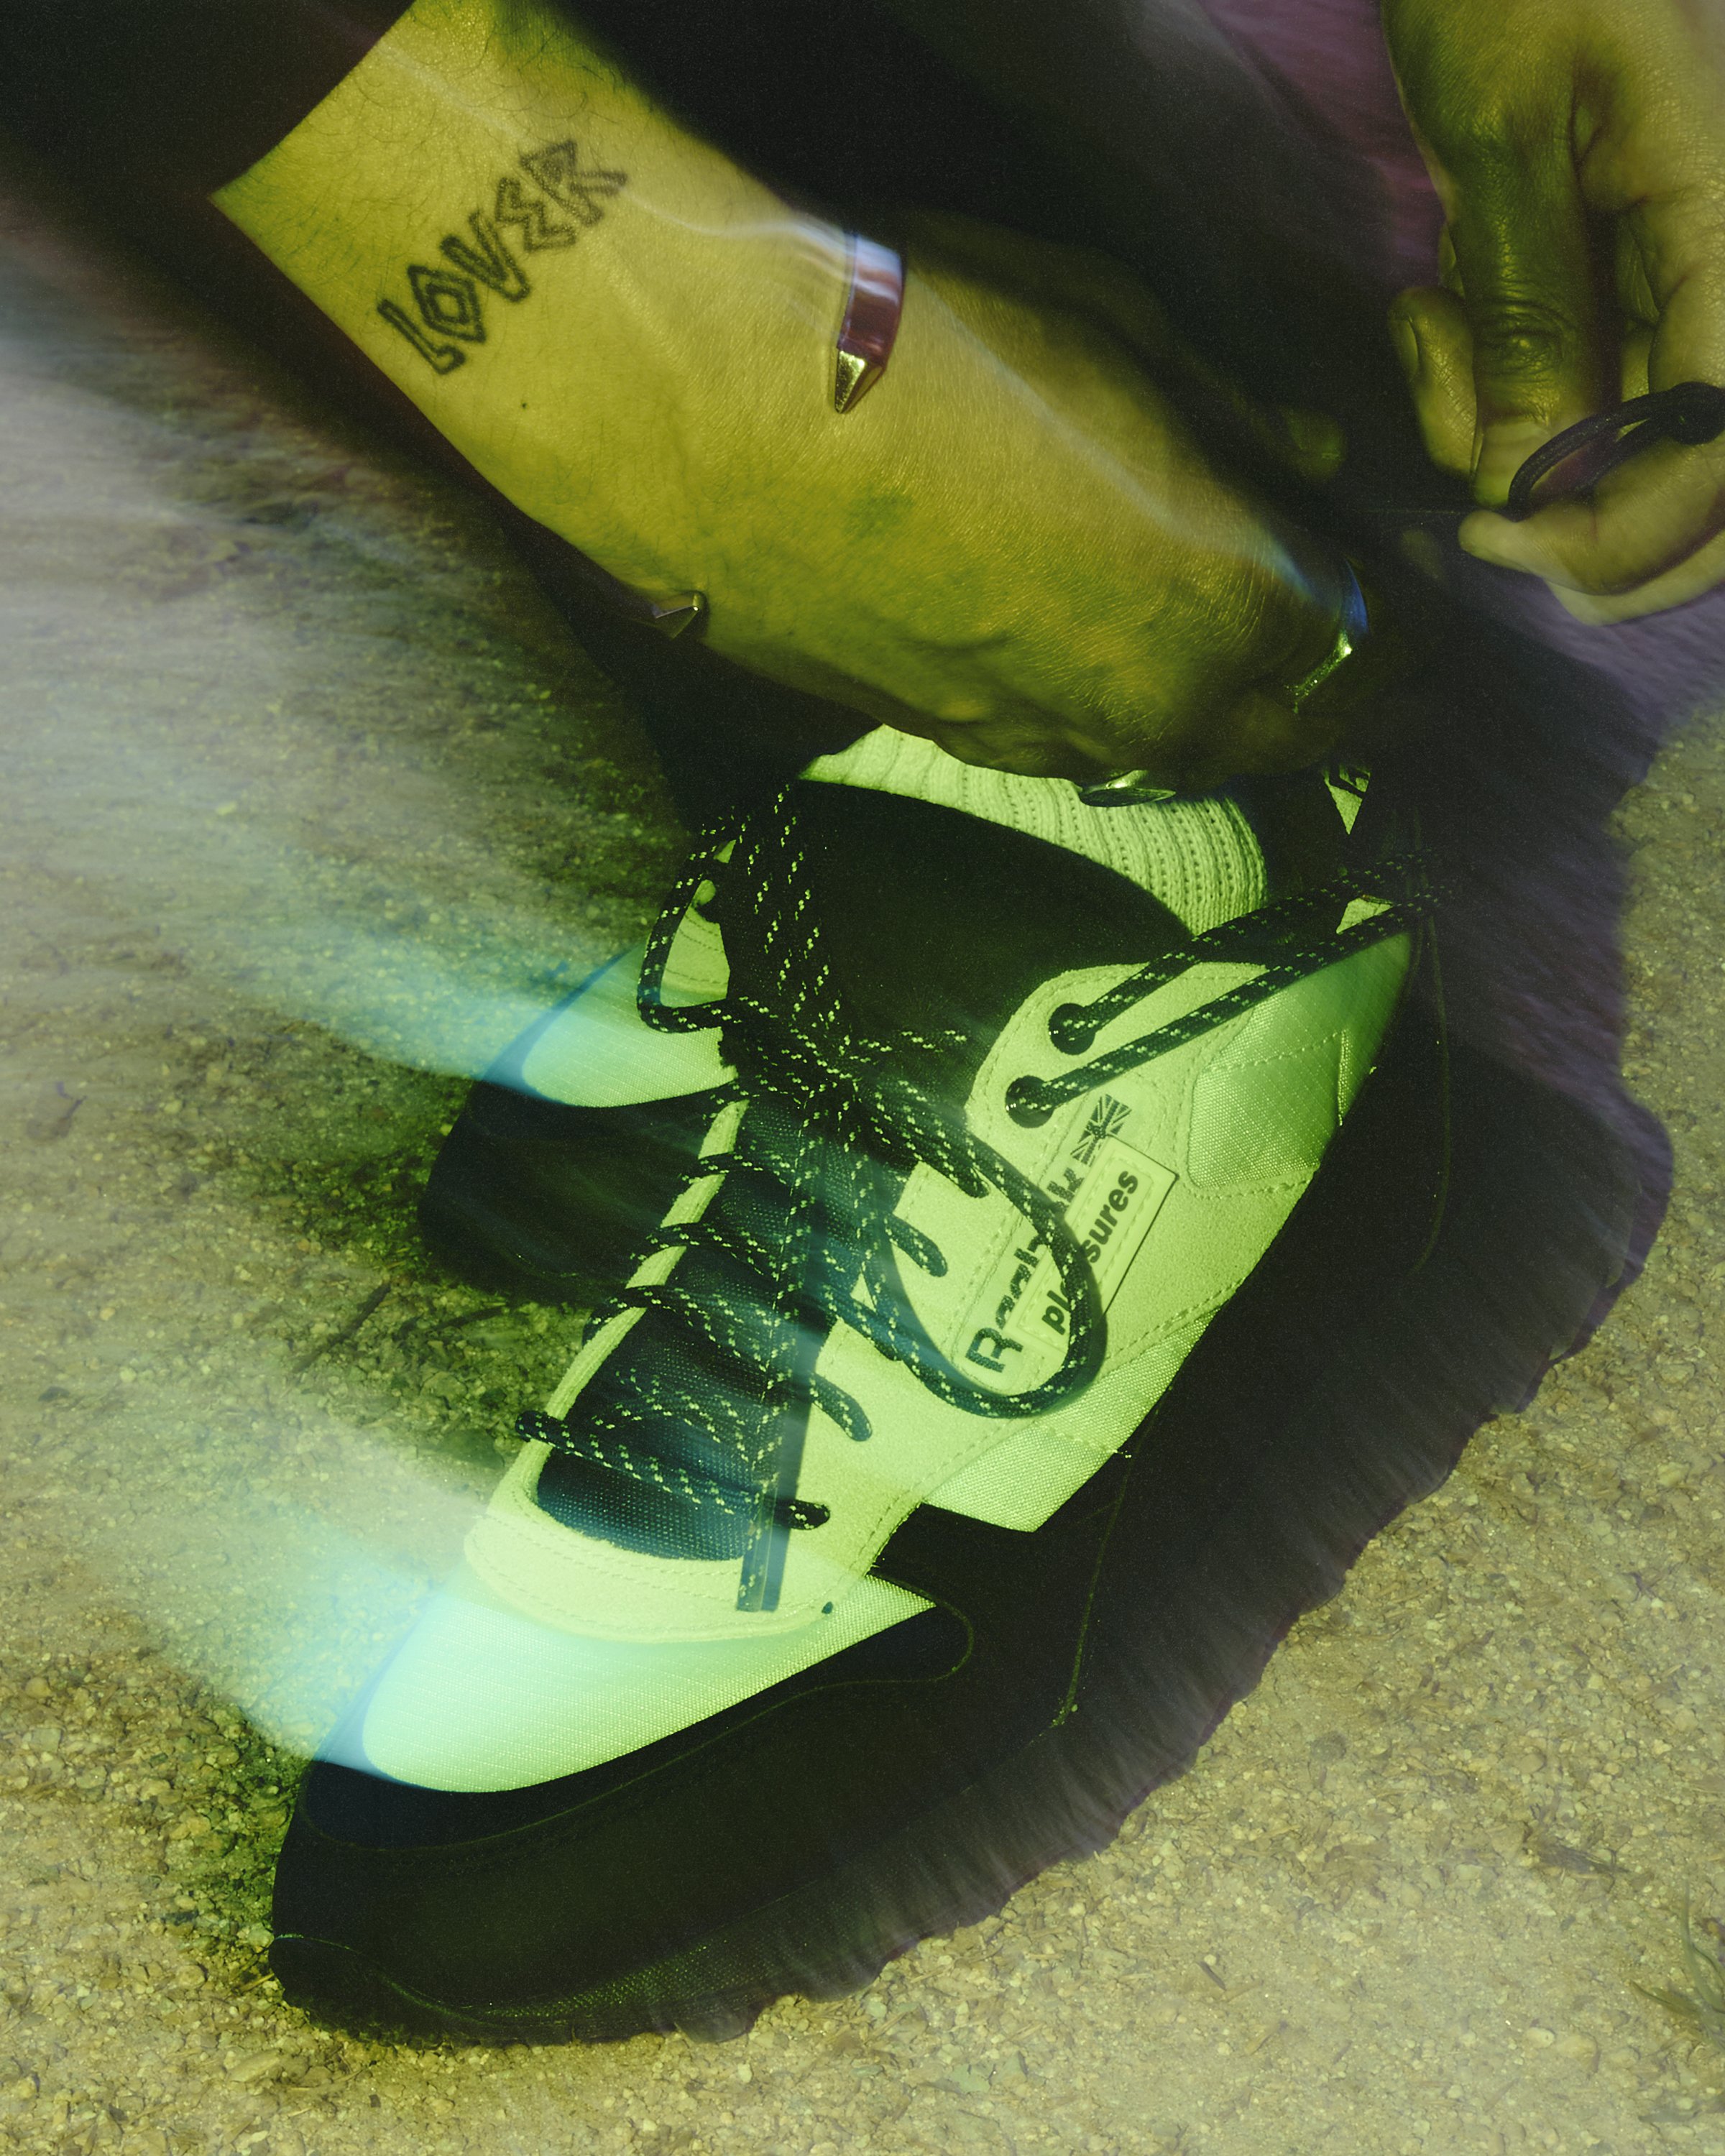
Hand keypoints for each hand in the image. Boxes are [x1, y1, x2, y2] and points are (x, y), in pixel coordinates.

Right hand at [675, 213, 1356, 787]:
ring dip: (1219, 710)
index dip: (1399, 603)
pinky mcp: (946, 742)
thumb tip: (1300, 459)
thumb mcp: (1115, 331)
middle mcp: (1151, 706)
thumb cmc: (932, 338)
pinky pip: (1070, 743)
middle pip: (1285, 731)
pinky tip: (1101, 660)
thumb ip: (1229, 416)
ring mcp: (1041, 742)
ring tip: (1236, 661)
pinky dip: (1112, 709)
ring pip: (1173, 751)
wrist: (714, 417)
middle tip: (1359, 650)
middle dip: (1336, 694)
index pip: (1366, 635)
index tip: (1404, 565)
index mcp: (1227, 600)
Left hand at [1383, 0, 1724, 620]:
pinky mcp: (1605, 290)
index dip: (1630, 522)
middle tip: (1473, 518)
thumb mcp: (1508, 142)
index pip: (1722, 435)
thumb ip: (1530, 317)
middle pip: (1697, 473)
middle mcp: (1720, 268)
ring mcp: (1668, 285)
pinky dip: (1482, 387)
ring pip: (1612, 443)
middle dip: (1582, 524)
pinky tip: (1432, 307)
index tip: (1504, 537)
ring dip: (1499, 431)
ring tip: (1430, 327)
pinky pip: (1561, 388)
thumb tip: (1528, 483)